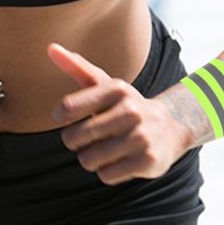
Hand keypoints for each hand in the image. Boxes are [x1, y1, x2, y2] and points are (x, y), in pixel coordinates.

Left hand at [47, 42, 190, 185]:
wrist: (172, 126)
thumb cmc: (127, 106)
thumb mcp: (105, 84)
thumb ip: (77, 67)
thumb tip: (51, 48)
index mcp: (117, 89)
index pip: (67, 107)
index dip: (61, 117)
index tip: (66, 118)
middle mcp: (131, 111)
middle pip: (74, 138)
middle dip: (76, 141)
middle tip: (90, 137)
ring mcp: (141, 137)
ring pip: (88, 160)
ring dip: (92, 158)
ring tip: (107, 149)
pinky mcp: (149, 161)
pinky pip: (106, 176)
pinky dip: (108, 172)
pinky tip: (121, 160)